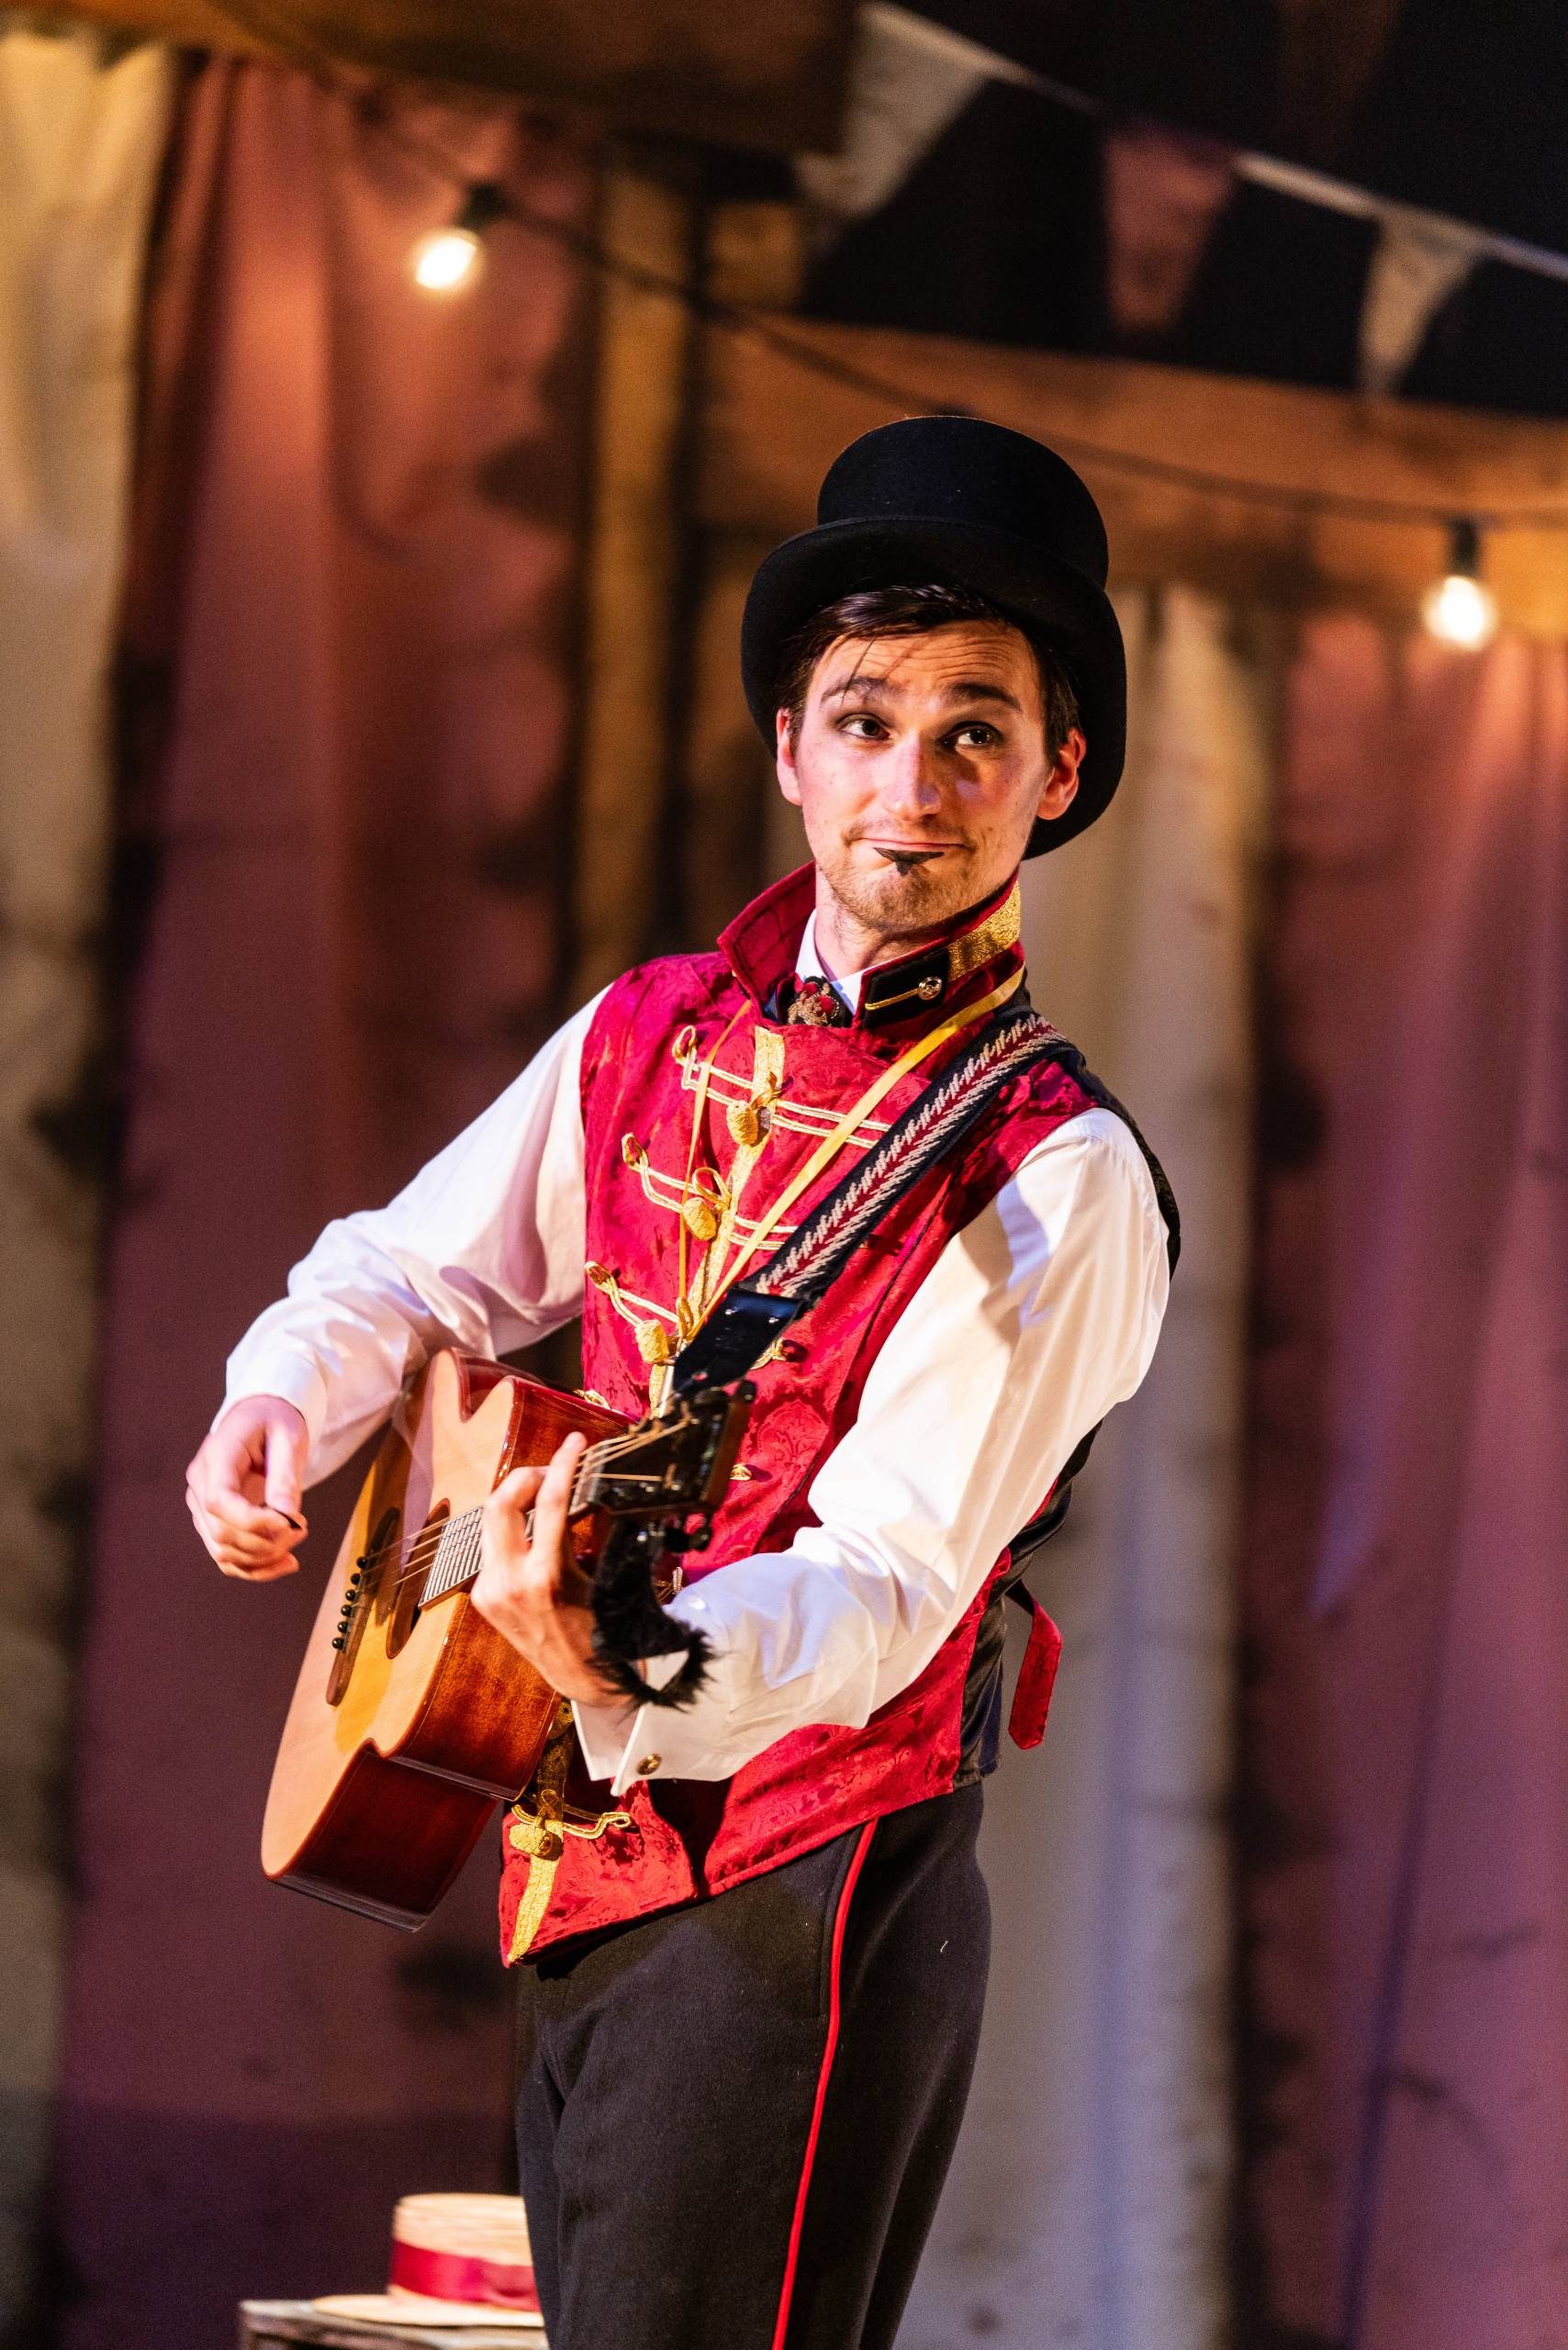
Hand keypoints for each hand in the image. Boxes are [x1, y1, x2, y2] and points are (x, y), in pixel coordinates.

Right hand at [186, 1396, 309, 1579]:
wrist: (260, 1416)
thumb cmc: (274, 1420)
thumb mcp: (288, 1438)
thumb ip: (285, 1478)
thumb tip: (286, 1519)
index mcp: (216, 1457)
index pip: (219, 1500)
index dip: (253, 1521)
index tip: (290, 1524)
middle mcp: (200, 1484)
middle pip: (222, 1531)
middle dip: (266, 1541)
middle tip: (301, 1528)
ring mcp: (202, 1505)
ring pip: (223, 1550)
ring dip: (263, 1557)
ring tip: (296, 1538)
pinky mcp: (212, 1521)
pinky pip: (227, 1556)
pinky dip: (255, 1568)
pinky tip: (285, 1563)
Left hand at [471, 1432, 623, 1704]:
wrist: (581, 1679)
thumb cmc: (604, 1630)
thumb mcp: (604, 1579)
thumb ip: (589, 1535)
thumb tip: (587, 1492)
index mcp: (546, 1578)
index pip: (552, 1503)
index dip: (564, 1464)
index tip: (576, 1442)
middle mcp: (510, 1583)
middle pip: (500, 1502)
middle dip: (525, 1476)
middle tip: (552, 1470)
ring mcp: (491, 1591)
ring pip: (491, 1521)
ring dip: (517, 1501)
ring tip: (545, 1497)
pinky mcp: (483, 1598)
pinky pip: (493, 1548)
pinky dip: (514, 1531)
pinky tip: (534, 1533)